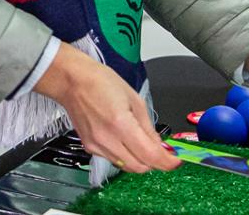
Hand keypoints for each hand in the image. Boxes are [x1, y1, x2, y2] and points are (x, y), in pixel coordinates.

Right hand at [35, 43, 179, 173]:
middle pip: (140, 167)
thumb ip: (148, 127)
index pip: (150, 155)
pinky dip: (125, 155)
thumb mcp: (134, 99)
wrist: (72, 81)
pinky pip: (114, 160)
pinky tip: (126, 141)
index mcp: (120, 124)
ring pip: (127, 166)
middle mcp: (107, 139)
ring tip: (143, 144)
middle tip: (162, 151)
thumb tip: (158, 145)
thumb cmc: (100, 82)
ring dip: (140, 160)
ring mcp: (96, 146)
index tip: (176, 161)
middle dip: (155, 162)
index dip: (167, 162)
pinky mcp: (90, 148)